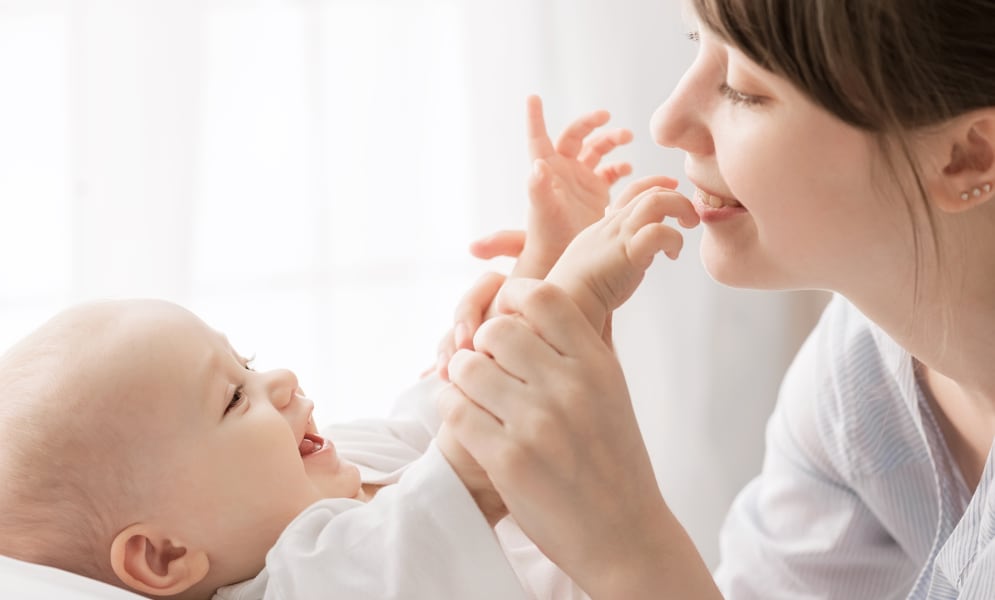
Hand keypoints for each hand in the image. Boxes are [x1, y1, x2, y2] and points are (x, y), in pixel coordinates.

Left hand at [439, 279, 672, 592]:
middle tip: (487, 365)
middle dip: (482, 344)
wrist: (625, 536)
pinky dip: (451, 408)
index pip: (542, 296)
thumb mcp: (611, 391)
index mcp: (596, 365)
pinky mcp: (509, 460)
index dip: (513, 297)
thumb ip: (576, 347)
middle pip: (497, 329)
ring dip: (461, 378)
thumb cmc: (613, 461)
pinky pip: (456, 411)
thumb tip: (532, 300)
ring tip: (472, 395)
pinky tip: (464, 418)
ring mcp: (538, 424)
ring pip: (468, 368)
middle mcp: (570, 388)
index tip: (506, 317)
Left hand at [514, 95, 634, 278]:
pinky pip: (612, 171)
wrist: (564, 262)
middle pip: (575, 137)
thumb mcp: (543, 214)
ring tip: (627, 138)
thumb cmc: (548, 239)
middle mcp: (563, 172)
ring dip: (611, 140)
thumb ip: (537, 191)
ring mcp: (581, 181)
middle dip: (590, 123)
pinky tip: (631, 171)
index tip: (532, 98)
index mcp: (546, 171)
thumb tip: (537, 166)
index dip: (534, 118)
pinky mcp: (597, 193)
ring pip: (597, 150)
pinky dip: (622, 167)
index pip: (538, 138)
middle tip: (606, 117)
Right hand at [546, 185, 698, 330]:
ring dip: (680, 208)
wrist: (568, 300)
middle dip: (677, 199)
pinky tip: (671, 255)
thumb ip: (621, 251)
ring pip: (656, 202)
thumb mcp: (601, 260)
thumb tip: (644, 257)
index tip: (674, 187)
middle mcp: (614, 224)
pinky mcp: (629, 252)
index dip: (657, 185)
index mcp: (607, 225)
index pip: (634, 192)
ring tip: (687, 226)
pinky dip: (674, 239)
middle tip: (690, 219)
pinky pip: (659, 231)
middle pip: (651, 193)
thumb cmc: (582, 289)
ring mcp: (621, 235)